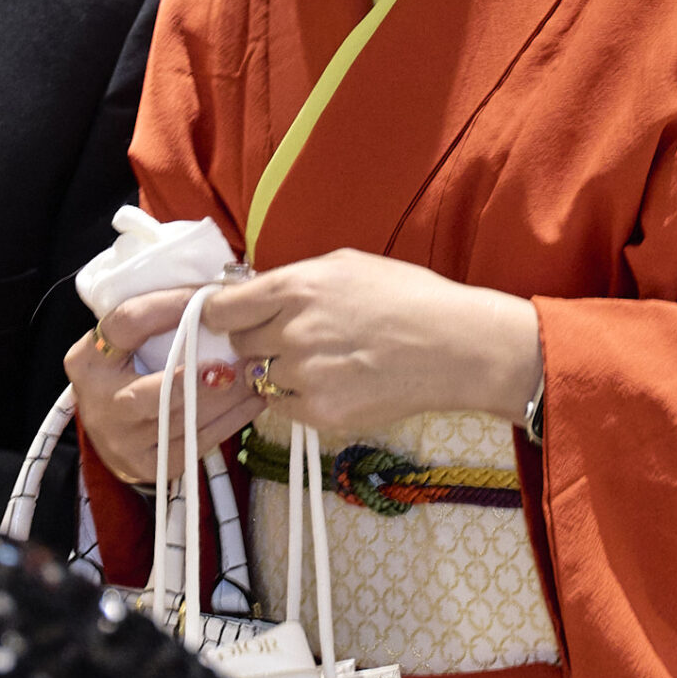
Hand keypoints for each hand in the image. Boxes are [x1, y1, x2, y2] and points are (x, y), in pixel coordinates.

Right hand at [65, 287, 266, 487]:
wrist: (111, 431)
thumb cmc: (128, 371)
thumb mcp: (125, 344)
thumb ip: (157, 320)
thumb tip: (221, 290)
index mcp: (88, 359)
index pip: (128, 323)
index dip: (170, 305)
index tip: (210, 296)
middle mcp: (99, 401)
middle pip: (150, 392)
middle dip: (196, 380)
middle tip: (235, 364)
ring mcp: (121, 439)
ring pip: (181, 420)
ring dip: (227, 398)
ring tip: (258, 375)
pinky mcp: (147, 465)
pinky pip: (196, 443)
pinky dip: (231, 420)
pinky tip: (254, 400)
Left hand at [203, 250, 542, 438]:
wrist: (455, 346)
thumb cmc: (409, 297)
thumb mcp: (346, 265)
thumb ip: (294, 279)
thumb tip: (255, 291)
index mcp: (294, 288)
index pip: (220, 309)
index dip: (224, 314)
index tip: (233, 318)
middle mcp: (290, 332)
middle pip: (239, 344)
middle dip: (257, 340)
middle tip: (294, 337)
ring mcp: (303, 376)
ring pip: (261, 376)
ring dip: (280, 370)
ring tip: (326, 360)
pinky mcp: (319, 412)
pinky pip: (283, 406)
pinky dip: (298, 396)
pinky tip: (335, 380)